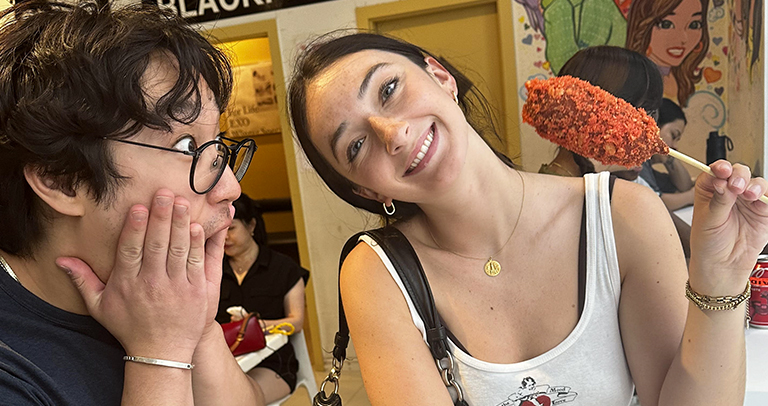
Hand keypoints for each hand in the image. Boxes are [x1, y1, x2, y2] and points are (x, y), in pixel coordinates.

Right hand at [57, 190, 209, 360]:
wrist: (162, 354)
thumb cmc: (130, 327)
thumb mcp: (100, 306)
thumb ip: (83, 280)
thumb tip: (62, 260)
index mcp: (128, 284)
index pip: (131, 250)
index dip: (135, 228)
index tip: (138, 207)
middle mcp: (153, 283)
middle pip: (157, 244)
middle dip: (162, 216)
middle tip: (166, 193)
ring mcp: (178, 287)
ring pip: (180, 249)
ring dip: (182, 224)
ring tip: (183, 202)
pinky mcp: (199, 291)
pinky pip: (199, 263)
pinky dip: (199, 244)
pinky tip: (199, 227)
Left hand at [689, 161, 767, 294]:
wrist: (722, 266)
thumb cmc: (708, 243)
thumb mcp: (708, 221)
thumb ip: (719, 201)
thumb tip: (723, 183)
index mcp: (711, 190)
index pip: (716, 172)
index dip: (720, 168)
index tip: (722, 170)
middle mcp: (730, 192)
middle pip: (739, 173)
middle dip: (739, 175)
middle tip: (736, 186)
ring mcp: (748, 201)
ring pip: (757, 183)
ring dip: (755, 185)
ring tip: (749, 194)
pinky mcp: (763, 212)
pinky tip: (761, 199)